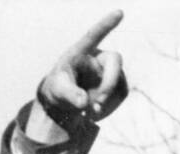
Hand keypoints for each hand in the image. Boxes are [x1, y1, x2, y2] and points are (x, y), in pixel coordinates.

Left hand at [28, 9, 127, 140]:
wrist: (64, 100)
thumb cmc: (59, 88)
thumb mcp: (58, 91)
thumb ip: (69, 95)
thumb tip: (84, 103)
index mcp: (81, 52)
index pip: (94, 36)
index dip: (106, 25)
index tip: (119, 12)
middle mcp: (99, 57)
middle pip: (115, 62)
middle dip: (108, 84)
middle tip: (96, 104)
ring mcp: (110, 70)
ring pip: (120, 82)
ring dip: (107, 101)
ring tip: (89, 113)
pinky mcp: (117, 83)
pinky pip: (121, 94)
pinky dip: (109, 107)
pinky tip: (95, 114)